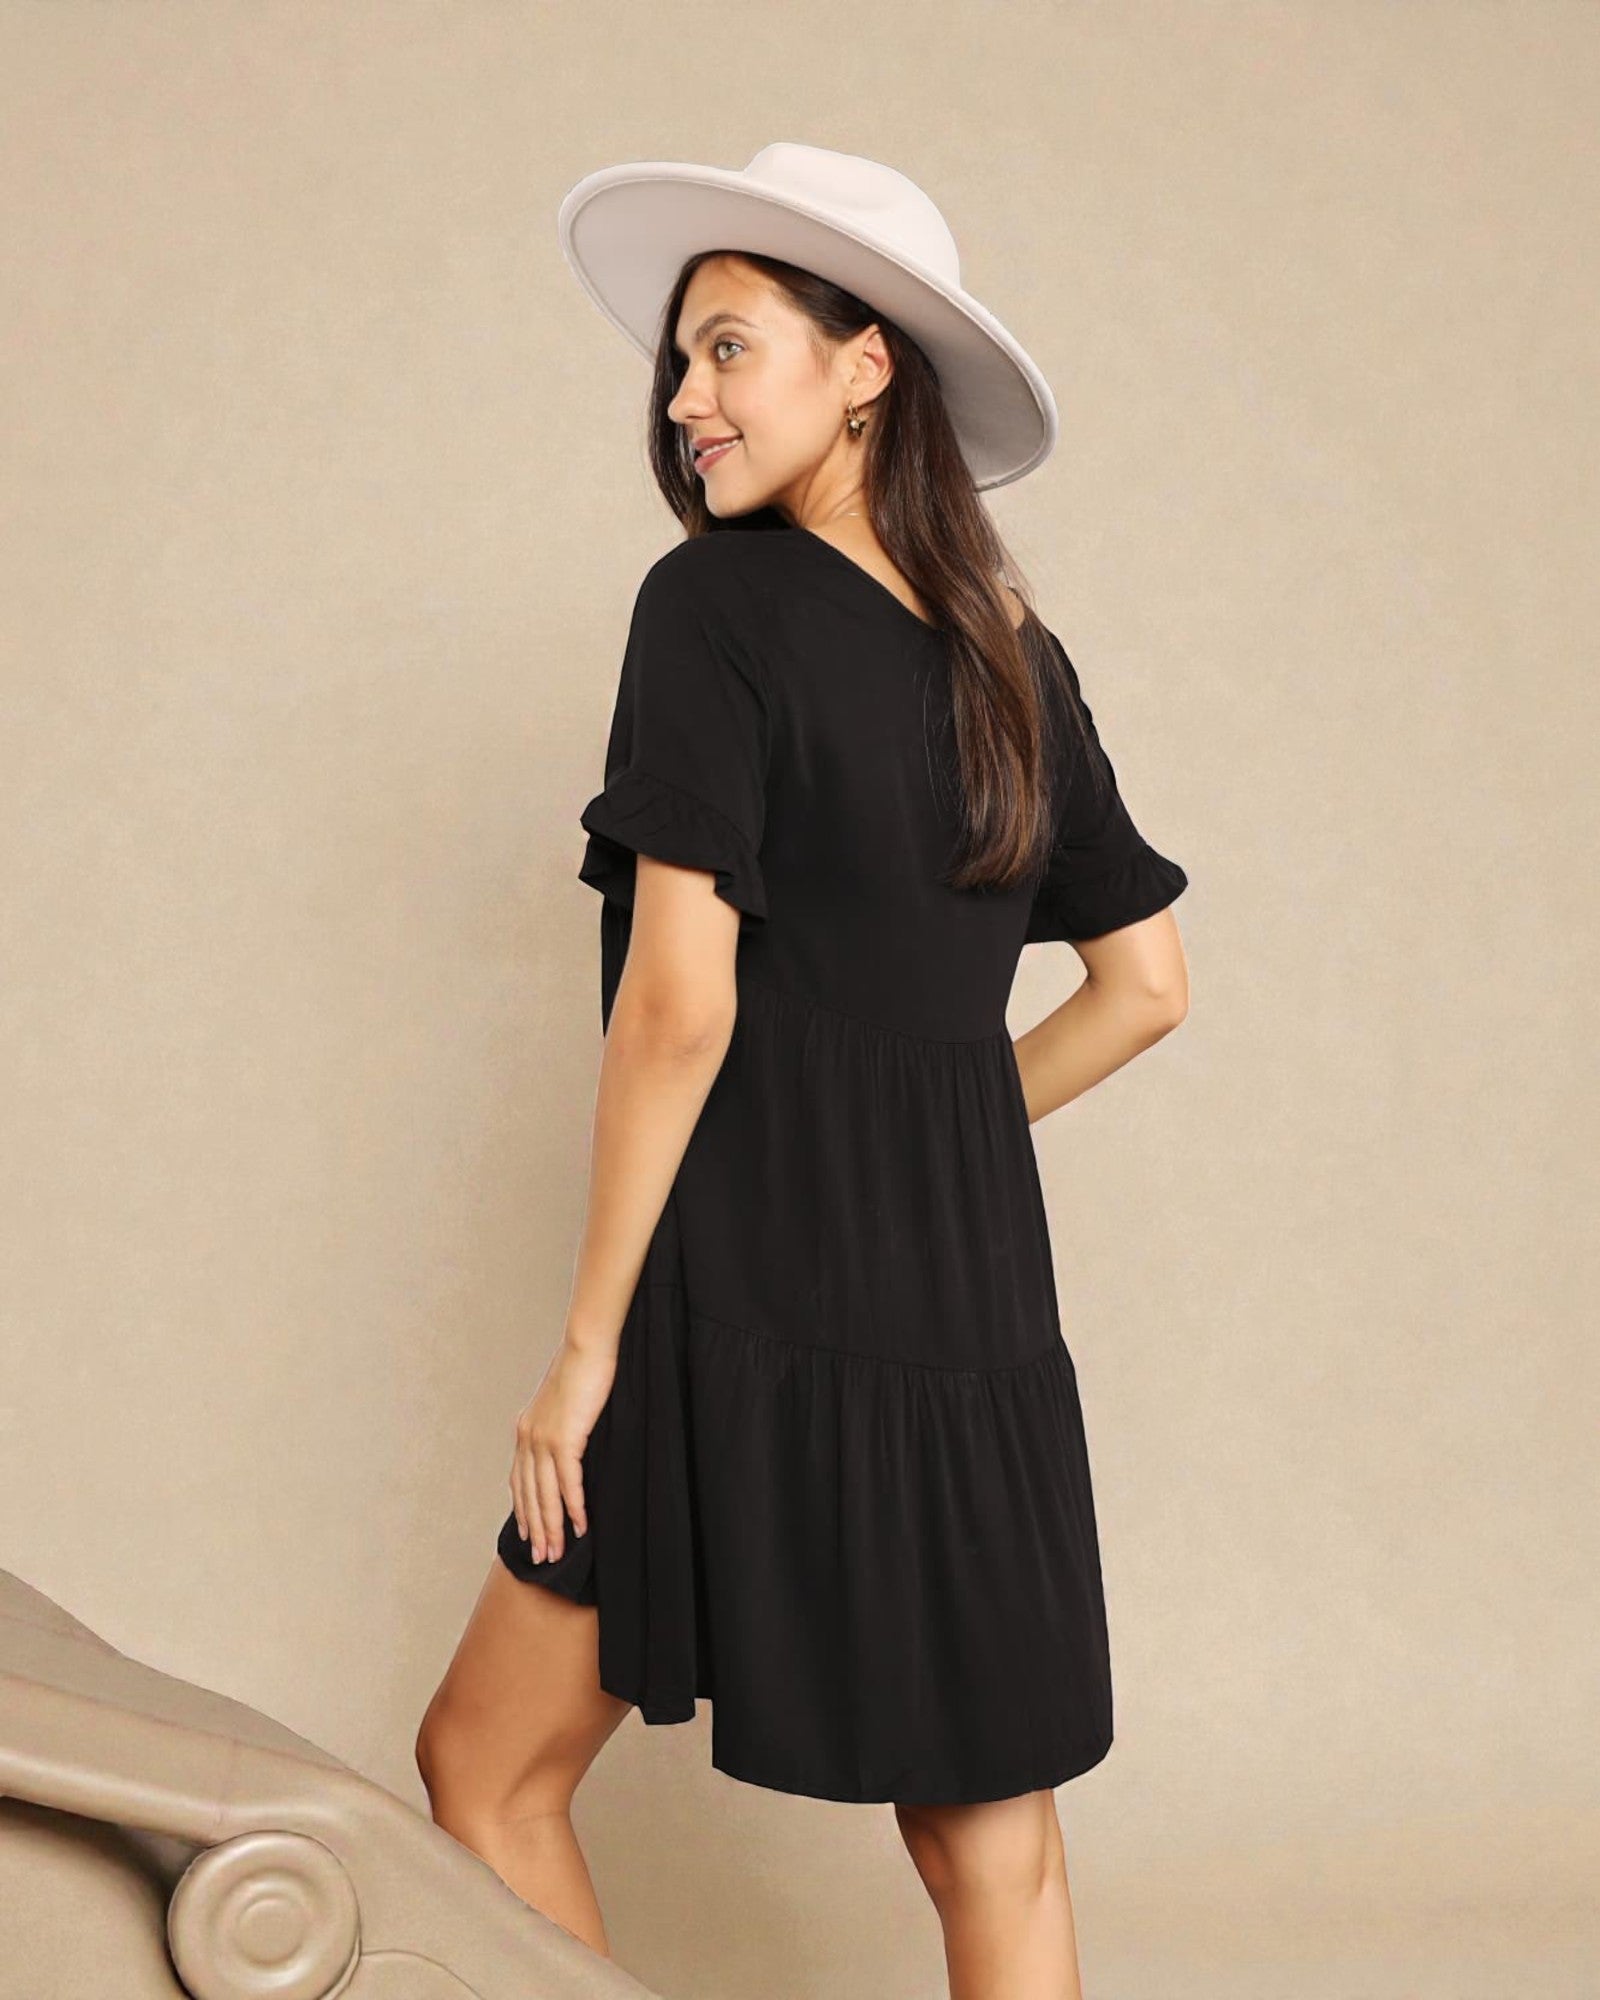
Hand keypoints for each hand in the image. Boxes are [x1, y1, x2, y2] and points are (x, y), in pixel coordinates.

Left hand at [509, 1339, 616, 1563]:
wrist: (586, 1347)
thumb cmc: (581, 1371)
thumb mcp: (563, 1404)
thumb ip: (560, 1428)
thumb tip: (567, 1449)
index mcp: (525, 1431)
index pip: (520, 1482)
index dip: (524, 1512)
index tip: (528, 1535)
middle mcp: (528, 1438)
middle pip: (529, 1495)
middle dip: (536, 1530)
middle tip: (543, 1557)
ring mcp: (543, 1439)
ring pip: (545, 1495)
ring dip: (552, 1527)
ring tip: (558, 1553)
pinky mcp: (564, 1438)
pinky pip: (568, 1482)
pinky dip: (575, 1507)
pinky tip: (581, 1526)